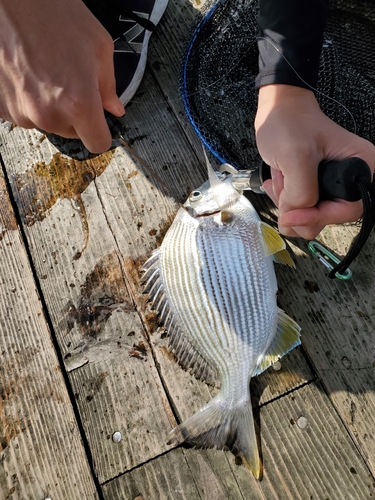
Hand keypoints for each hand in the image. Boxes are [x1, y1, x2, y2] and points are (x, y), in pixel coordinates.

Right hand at [0, 0, 124, 152]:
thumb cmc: (49, 11)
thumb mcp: (97, 45)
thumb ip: (108, 85)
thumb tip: (113, 107)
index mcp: (78, 102)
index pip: (98, 144)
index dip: (101, 132)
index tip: (99, 122)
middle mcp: (48, 113)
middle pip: (72, 133)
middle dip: (76, 114)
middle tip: (70, 81)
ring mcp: (20, 112)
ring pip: (47, 122)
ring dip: (50, 105)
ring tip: (46, 71)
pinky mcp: (1, 107)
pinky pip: (23, 113)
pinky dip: (28, 99)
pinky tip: (28, 73)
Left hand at [255, 84, 374, 238]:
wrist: (278, 110)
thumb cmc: (290, 122)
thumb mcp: (295, 157)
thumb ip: (301, 191)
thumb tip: (298, 214)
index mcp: (361, 166)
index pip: (348, 210)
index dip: (319, 217)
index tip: (291, 215)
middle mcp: (351, 178)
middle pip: (328, 217)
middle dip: (299, 208)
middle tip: (283, 185)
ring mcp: (332, 185)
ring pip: (311, 217)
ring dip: (289, 204)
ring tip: (281, 178)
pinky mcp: (317, 187)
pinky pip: (301, 210)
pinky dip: (285, 201)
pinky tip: (278, 182)